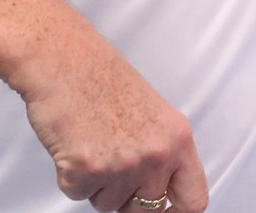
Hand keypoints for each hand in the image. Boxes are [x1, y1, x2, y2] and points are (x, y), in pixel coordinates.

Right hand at [15, 32, 209, 211]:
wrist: (62, 59)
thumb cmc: (99, 77)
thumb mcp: (152, 114)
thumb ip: (161, 152)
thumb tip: (159, 190)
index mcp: (177, 139)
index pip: (193, 199)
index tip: (163, 212)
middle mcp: (156, 155)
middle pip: (145, 210)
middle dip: (127, 198)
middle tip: (111, 164)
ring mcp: (123, 166)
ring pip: (107, 204)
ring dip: (95, 183)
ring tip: (91, 142)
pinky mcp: (87, 171)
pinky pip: (77, 194)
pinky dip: (70, 176)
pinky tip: (73, 143)